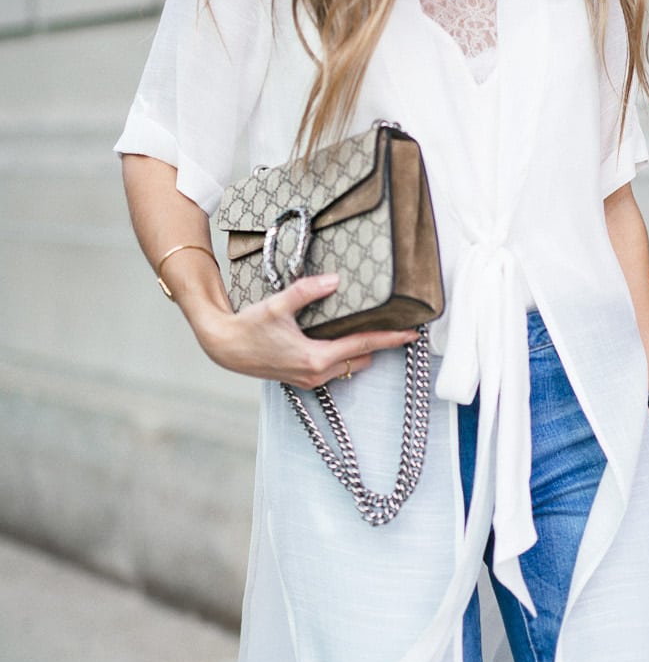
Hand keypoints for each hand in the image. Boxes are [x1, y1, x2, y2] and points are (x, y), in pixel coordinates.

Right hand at [194, 273, 418, 387]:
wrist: (225, 348)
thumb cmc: (249, 327)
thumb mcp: (277, 305)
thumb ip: (306, 291)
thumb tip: (335, 280)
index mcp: (316, 358)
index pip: (363, 345)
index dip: (389, 338)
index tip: (411, 333)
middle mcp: (317, 374)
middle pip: (362, 358)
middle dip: (379, 344)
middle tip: (394, 324)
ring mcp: (310, 380)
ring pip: (350, 366)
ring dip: (360, 351)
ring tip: (370, 329)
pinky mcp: (303, 381)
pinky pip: (335, 370)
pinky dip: (344, 356)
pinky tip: (342, 340)